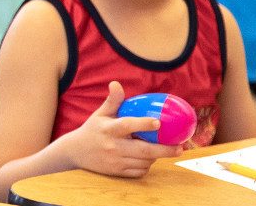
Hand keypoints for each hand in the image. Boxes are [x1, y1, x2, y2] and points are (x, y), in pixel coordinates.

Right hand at [57, 82, 184, 178]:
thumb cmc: (92, 129)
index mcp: (108, 129)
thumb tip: (116, 83)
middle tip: (180, 147)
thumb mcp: (100, 114)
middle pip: (143, 150)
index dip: (143, 124)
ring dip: (156, 156)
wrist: (75, 152)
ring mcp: (115, 161)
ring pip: (144, 161)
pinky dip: (147, 165)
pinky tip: (147, 158)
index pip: (127, 125)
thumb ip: (112, 101)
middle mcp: (112, 146)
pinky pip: (139, 171)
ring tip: (163, 149)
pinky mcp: (117, 172)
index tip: (158, 122)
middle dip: (164, 150)